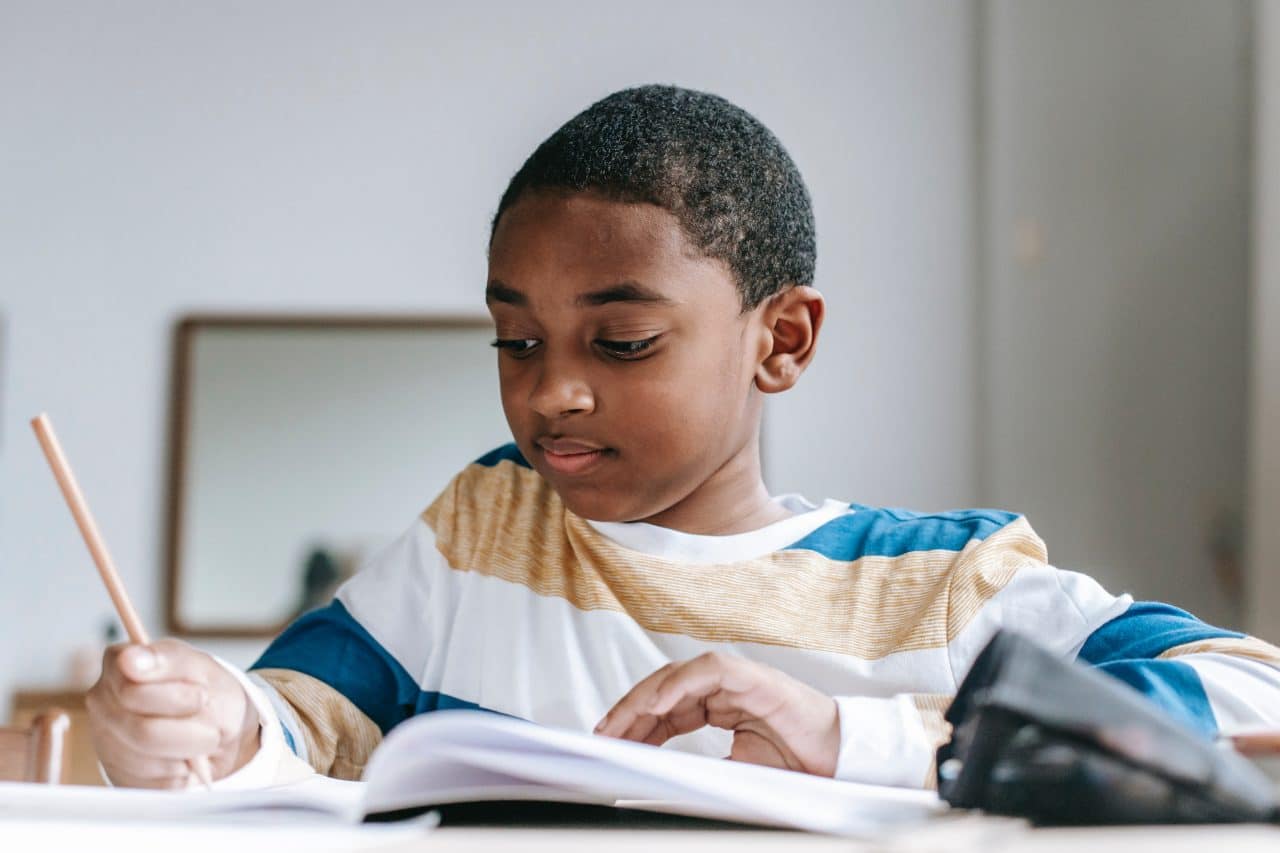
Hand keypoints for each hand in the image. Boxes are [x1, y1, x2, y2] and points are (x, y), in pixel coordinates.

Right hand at [85, 638, 259, 787]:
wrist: (218, 724)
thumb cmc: (206, 689)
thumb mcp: (202, 668)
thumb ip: (169, 661)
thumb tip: (130, 658)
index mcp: (119, 663)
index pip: (133, 692)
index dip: (177, 699)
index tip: (201, 696)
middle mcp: (102, 701)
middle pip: (142, 732)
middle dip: (190, 732)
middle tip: (210, 724)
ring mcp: (104, 739)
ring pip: (148, 762)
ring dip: (188, 754)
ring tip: (199, 738)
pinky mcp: (117, 772)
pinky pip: (152, 783)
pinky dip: (181, 773)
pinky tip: (185, 755)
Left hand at [594, 652, 839, 776]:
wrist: (838, 760)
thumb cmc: (795, 765)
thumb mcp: (736, 773)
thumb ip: (702, 771)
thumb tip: (663, 786)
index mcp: (718, 705)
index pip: (666, 707)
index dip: (637, 722)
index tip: (611, 741)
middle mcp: (722, 687)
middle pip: (664, 688)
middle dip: (631, 710)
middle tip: (603, 734)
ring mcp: (736, 679)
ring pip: (678, 675)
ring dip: (645, 698)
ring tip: (620, 723)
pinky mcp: (751, 676)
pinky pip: (707, 671)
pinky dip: (679, 685)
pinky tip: (657, 706)